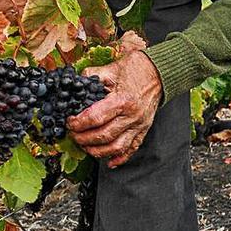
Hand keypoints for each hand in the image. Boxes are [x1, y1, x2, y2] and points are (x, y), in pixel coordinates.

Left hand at [68, 50, 162, 167]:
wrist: (160, 72)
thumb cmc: (137, 68)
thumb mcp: (111, 68)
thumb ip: (91, 76)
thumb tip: (74, 83)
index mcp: (123, 100)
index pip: (95, 118)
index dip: (78, 123)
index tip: (70, 121)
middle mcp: (132, 116)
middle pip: (103, 136)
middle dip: (83, 138)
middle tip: (73, 134)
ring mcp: (139, 124)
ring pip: (116, 147)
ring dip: (97, 151)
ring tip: (86, 146)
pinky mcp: (144, 129)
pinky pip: (132, 148)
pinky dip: (120, 158)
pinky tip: (109, 161)